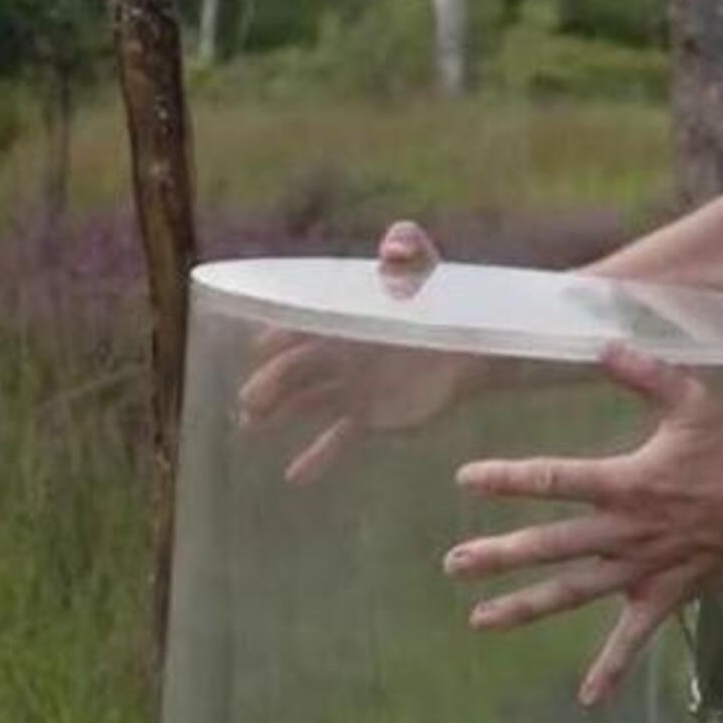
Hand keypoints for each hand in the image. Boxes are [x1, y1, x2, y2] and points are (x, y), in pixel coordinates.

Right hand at [233, 221, 493, 483]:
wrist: (474, 348)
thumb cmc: (446, 301)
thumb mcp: (427, 269)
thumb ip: (410, 247)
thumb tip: (393, 245)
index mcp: (344, 319)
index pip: (302, 326)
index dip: (278, 336)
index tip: (256, 348)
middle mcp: (339, 354)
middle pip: (296, 369)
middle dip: (269, 383)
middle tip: (248, 402)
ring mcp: (351, 388)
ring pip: (305, 402)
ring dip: (278, 414)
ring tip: (249, 429)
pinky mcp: (369, 417)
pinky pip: (337, 439)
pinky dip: (317, 456)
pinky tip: (293, 477)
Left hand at [445, 343, 722, 705]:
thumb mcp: (690, 400)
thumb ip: (643, 372)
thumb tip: (602, 343)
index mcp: (626, 483)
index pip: (555, 481)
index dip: (509, 480)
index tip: (467, 480)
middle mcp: (625, 532)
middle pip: (551, 547)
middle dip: (499, 556)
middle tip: (453, 564)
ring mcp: (641, 570)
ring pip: (574, 592)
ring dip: (526, 608)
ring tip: (480, 621)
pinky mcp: (663, 597)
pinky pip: (633, 639)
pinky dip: (612, 669)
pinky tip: (588, 697)